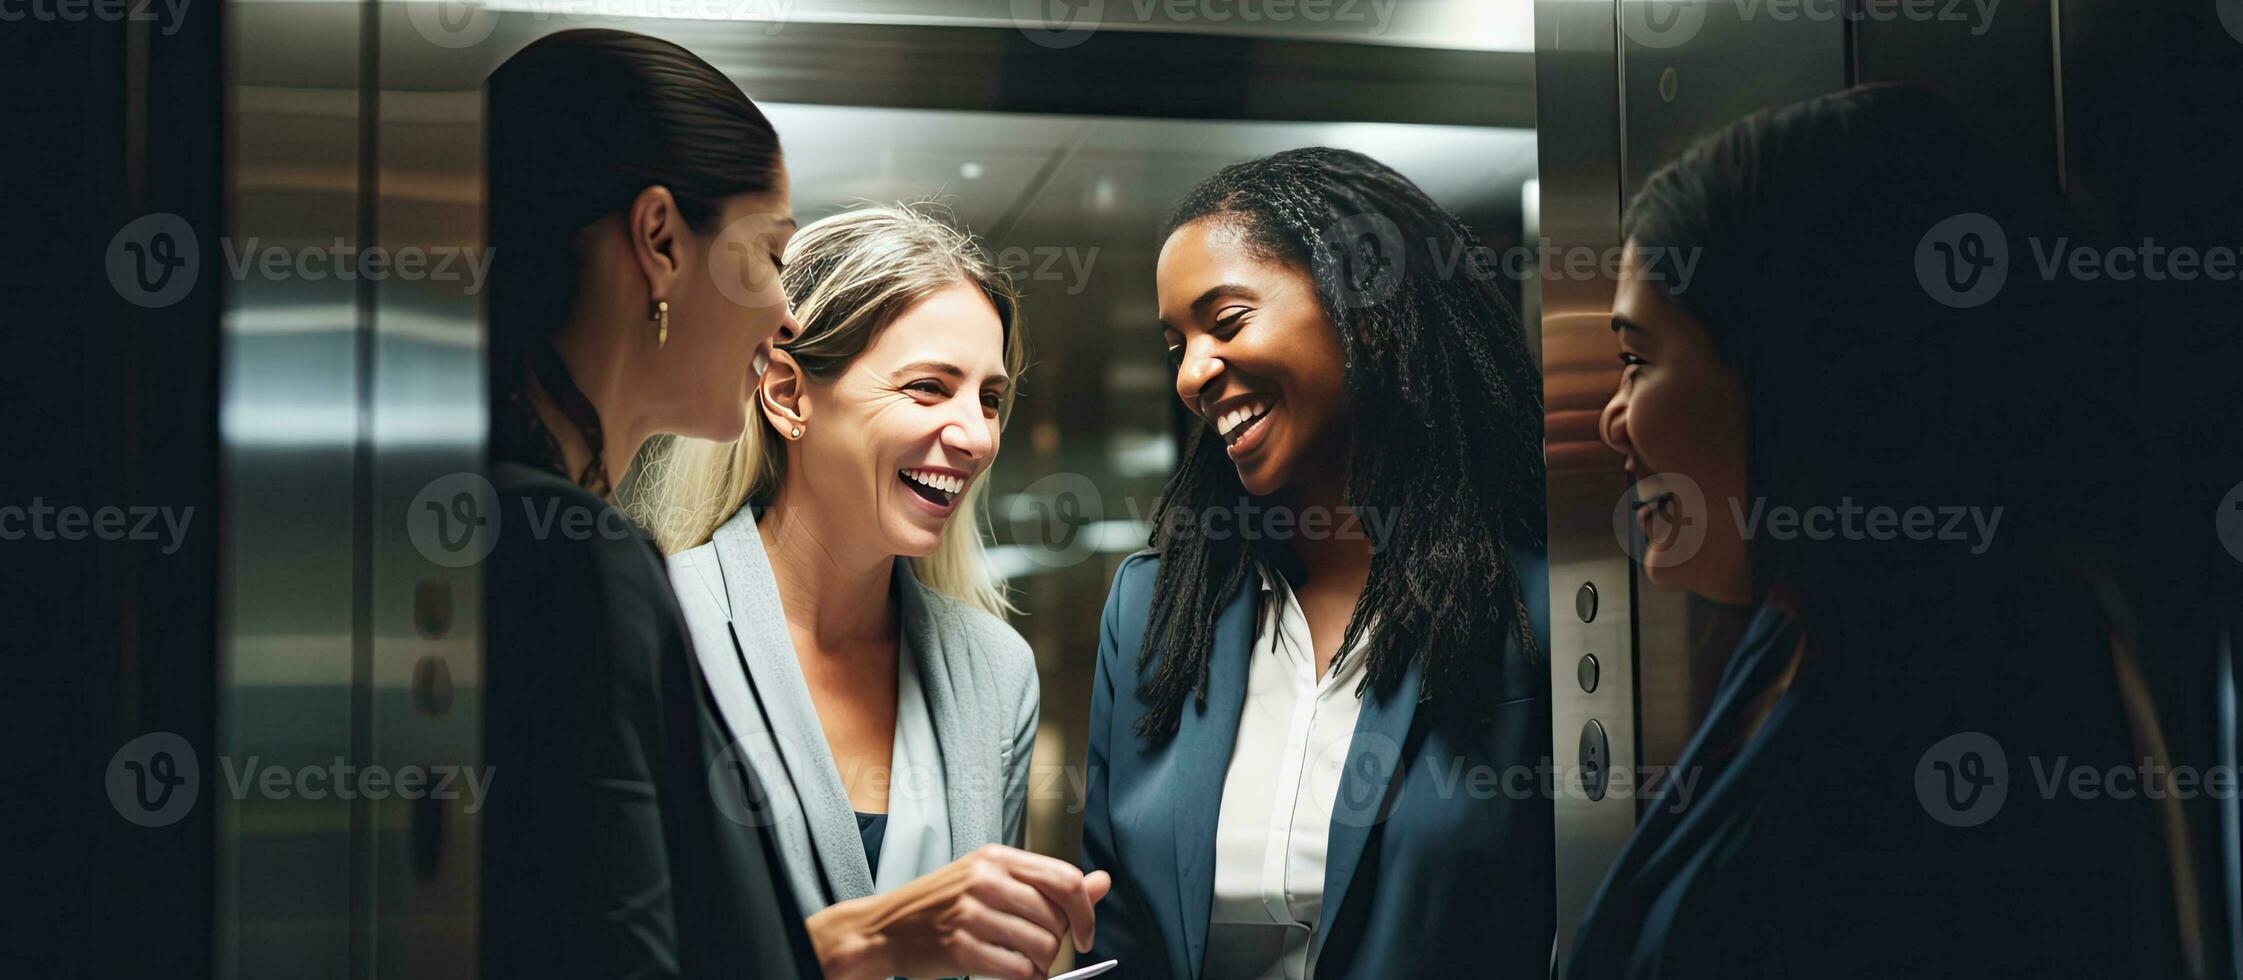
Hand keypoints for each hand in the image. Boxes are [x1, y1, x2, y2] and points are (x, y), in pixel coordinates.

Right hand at [806, 843, 1112, 979]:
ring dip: (1043, 966)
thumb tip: (1103, 882)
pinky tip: (1015, 976)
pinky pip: (1017, 970)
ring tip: (1027, 966)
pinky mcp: (960, 947)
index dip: (1086, 912)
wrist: (885, 928)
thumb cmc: (940, 905)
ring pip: (1041, 947)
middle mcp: (985, 878)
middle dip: (1058, 945)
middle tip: (1041, 952)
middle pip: (1056, 919)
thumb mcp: (992, 879)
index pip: (1065, 880)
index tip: (1085, 935)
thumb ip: (1048, 883)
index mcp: (997, 857)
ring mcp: (971, 912)